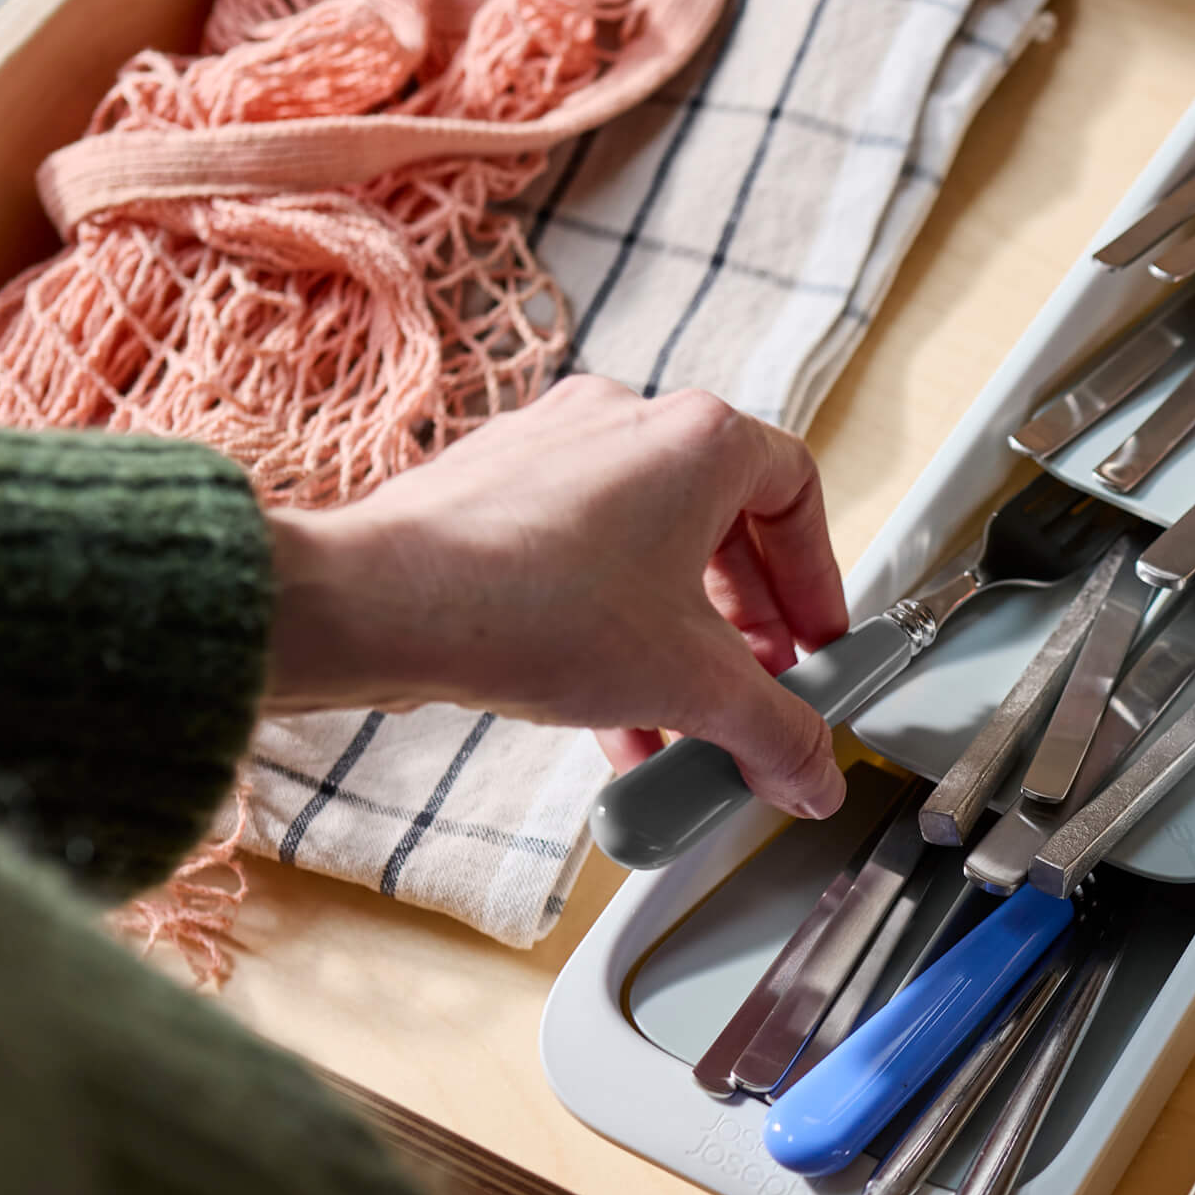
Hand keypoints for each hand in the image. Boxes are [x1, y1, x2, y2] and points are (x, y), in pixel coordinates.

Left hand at [263, 376, 850, 817]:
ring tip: (680, 717)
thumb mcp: (692, 685)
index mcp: (696, 439)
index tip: (816, 639)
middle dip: (746, 624)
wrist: (376, 606)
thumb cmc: (529, 604)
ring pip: (646, 548)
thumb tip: (812, 770)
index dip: (817, 579)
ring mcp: (553, 450)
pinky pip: (580, 557)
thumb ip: (774, 731)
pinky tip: (607, 710)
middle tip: (756, 683)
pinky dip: (609, 626)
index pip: (797, 493)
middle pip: (721, 525)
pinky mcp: (493, 491)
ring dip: (676, 637)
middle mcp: (626, 423)